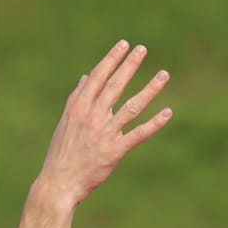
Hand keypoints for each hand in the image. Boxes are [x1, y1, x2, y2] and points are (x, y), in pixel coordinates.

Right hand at [32, 39, 172, 209]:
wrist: (59, 183)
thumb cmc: (62, 154)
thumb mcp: (66, 123)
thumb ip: (76, 99)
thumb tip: (85, 77)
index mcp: (79, 109)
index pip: (97, 78)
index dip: (111, 60)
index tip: (123, 44)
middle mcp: (93, 117)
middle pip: (115, 86)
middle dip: (129, 66)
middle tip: (142, 49)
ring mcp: (105, 133)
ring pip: (132, 106)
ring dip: (149, 89)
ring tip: (164, 75)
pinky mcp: (115, 151)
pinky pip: (138, 134)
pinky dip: (154, 124)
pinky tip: (168, 113)